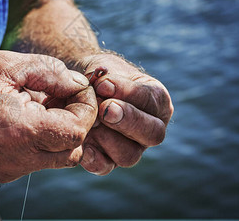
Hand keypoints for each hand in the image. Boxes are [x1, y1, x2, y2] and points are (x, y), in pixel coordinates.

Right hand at [0, 51, 96, 182]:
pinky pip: (36, 159)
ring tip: (40, 102)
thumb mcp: (7, 65)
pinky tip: (25, 116)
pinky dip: (41, 139)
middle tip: (62, 95)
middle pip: (72, 148)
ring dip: (59, 130)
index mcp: (23, 131)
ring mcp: (11, 169)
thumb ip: (50, 72)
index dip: (86, 108)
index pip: (78, 130)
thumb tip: (78, 82)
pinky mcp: (2, 171)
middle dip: (76, 121)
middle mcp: (20, 158)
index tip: (77, 88)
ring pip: (56, 157)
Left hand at [76, 53, 173, 174]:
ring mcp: (132, 148)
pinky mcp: (110, 161)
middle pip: (152, 134)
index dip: (128, 93)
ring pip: (129, 155)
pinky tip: (83, 146)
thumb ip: (108, 79)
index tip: (103, 85)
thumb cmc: (99, 76)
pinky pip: (105, 167)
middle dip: (127, 120)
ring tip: (90, 123)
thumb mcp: (106, 69)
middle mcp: (150, 128)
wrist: (81, 87)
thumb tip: (103, 90)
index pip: (151, 100)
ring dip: (108, 139)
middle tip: (104, 109)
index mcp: (157, 101)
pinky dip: (94, 159)